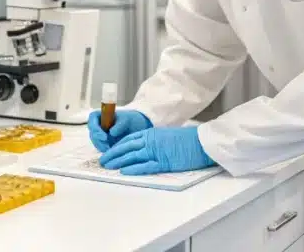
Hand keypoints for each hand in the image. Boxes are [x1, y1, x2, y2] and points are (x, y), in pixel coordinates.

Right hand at [87, 109, 151, 152]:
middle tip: (107, 145)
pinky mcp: (102, 142)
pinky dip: (104, 150)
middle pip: (92, 132)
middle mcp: (97, 124)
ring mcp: (99, 134)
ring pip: (95, 141)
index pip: (92, 118)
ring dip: (101, 146)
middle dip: (98, 140)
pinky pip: (100, 147)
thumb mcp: (127, 120)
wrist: (134, 128)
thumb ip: (120, 124)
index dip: (95, 127)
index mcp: (101, 114)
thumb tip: (111, 132)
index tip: (104, 136)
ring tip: (111, 149)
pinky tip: (112, 152)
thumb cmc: (129, 120)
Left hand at [99, 126, 215, 175]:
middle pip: (126, 147)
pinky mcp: (163, 162)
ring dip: (118, 161)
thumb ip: (154, 140)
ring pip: (132, 156)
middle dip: (112, 154)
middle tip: (102, 161)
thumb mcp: (167, 135)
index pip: (129, 139)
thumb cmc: (187, 139)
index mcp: (151, 133)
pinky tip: (124, 171)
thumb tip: (146, 148)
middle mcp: (151, 141)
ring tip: (107, 166)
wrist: (201, 142)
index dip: (117, 146)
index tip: (109, 152)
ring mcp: (156, 151)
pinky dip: (133, 168)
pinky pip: (145, 166)